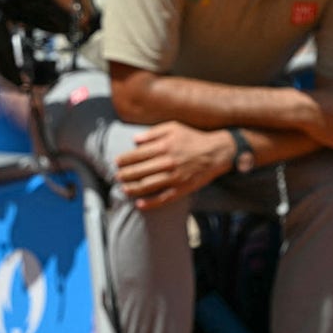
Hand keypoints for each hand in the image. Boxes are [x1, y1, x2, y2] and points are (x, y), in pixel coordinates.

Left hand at [115, 121, 233, 210]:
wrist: (217, 152)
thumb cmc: (193, 138)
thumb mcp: (174, 127)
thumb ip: (153, 132)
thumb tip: (135, 139)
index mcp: (164, 146)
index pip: (138, 154)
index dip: (124, 159)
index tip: (116, 162)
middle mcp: (167, 162)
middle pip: (139, 171)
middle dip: (125, 175)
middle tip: (116, 177)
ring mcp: (175, 177)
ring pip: (148, 186)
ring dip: (132, 188)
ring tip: (123, 189)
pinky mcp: (182, 189)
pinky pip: (163, 198)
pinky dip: (149, 203)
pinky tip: (139, 205)